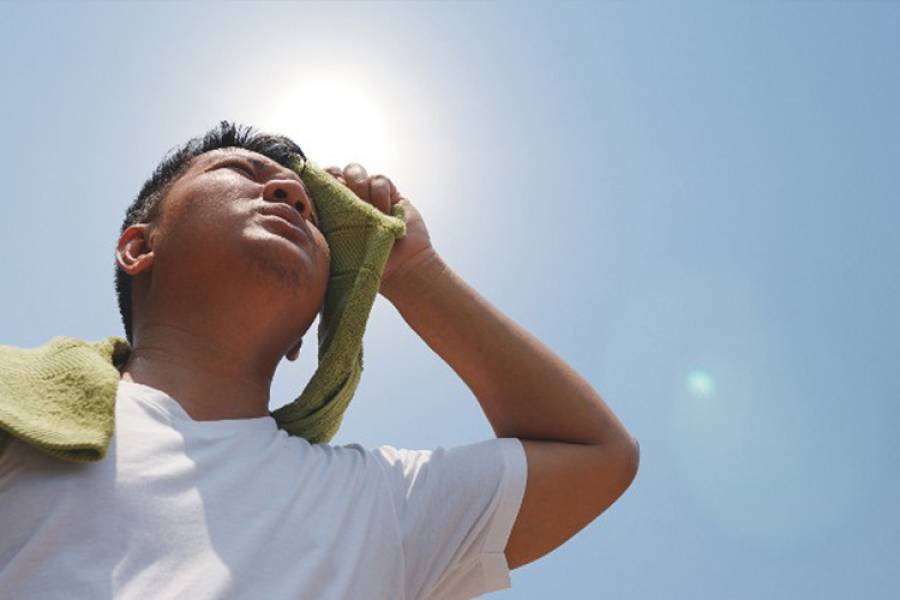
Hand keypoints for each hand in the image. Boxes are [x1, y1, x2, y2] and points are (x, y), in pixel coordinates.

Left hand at [324, 163, 436, 294]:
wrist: (402, 269)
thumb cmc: (365, 267)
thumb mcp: (335, 253)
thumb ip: (318, 234)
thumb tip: (297, 218)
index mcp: (328, 212)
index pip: (314, 186)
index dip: (313, 182)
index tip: (317, 194)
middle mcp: (346, 199)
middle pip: (332, 171)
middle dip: (334, 178)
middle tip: (341, 195)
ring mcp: (367, 194)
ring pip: (354, 170)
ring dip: (358, 185)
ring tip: (367, 209)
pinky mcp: (388, 193)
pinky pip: (379, 179)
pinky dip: (380, 194)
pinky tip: (386, 213)